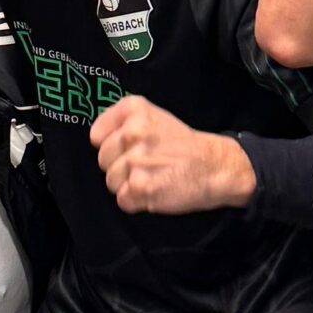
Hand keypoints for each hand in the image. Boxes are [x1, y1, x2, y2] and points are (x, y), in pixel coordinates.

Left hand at [88, 94, 257, 214]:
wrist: (216, 166)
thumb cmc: (184, 146)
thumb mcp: (154, 117)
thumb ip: (123, 124)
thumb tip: (97, 140)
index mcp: (133, 110)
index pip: (96, 135)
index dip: (112, 146)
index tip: (131, 149)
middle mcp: (133, 132)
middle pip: (102, 161)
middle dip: (120, 168)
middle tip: (147, 165)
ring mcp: (136, 160)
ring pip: (111, 182)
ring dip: (129, 186)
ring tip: (154, 177)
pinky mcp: (141, 187)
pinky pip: (123, 201)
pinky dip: (137, 202)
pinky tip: (156, 190)